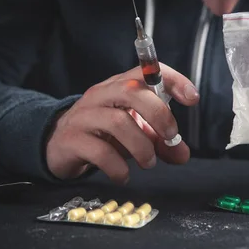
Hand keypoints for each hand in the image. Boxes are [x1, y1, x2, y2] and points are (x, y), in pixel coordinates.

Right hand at [46, 63, 199, 182]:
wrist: (57, 144)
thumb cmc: (102, 133)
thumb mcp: (135, 132)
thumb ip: (160, 141)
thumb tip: (182, 154)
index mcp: (120, 86)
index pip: (147, 72)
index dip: (173, 81)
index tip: (192, 98)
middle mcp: (102, 95)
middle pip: (131, 91)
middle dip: (158, 114)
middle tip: (170, 137)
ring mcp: (85, 116)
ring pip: (117, 122)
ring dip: (141, 146)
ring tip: (148, 162)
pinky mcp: (73, 140)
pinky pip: (99, 151)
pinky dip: (118, 167)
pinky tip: (124, 176)